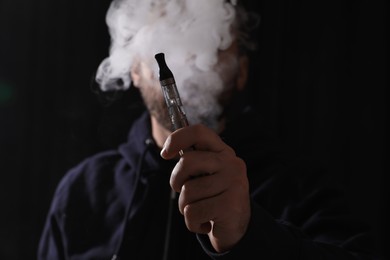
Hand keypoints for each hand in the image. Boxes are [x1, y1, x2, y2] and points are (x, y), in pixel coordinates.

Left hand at [160, 124, 250, 252]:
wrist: (236, 227)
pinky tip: (205, 223)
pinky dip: (192, 223)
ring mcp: (233, 183)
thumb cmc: (213, 197)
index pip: (199, 132)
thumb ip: (192, 162)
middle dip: (176, 181)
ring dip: (185, 207)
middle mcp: (231, 163)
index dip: (177, 138)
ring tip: (199, 211)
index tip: (165, 154)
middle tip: (182, 191)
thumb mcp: (205, 175)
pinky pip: (193, 212)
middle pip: (186, 162)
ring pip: (188, 191)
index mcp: (223, 151)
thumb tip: (167, 151)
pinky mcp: (231, 205)